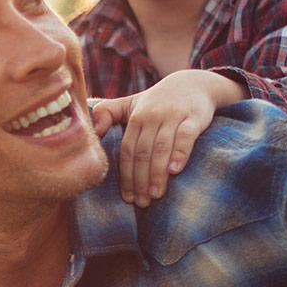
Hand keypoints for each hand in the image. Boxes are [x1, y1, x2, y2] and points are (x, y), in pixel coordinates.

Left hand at [94, 70, 245, 205]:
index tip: (128, 198)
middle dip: (140, 180)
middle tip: (142, 202)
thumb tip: (91, 131)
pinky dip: (180, 154)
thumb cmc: (158, 101)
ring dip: (157, 174)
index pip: (127, 151)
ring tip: (156, 195)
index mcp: (136, 118)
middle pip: (142, 153)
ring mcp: (173, 117)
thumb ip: (108, 113)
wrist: (194, 83)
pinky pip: (185, 137)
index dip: (126, 176)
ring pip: (161, 148)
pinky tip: (175, 171)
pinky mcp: (193, 118)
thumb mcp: (131, 103)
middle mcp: (152, 117)